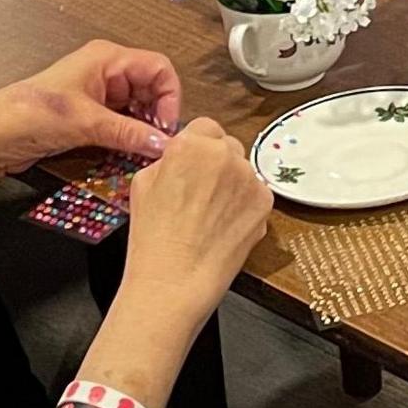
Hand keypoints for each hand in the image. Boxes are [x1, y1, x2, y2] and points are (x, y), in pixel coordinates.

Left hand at [0, 41, 181, 208]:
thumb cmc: (31, 114)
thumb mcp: (85, 123)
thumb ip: (129, 133)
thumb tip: (164, 145)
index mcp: (107, 58)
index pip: (159, 68)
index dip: (169, 97)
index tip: (167, 129)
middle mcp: (106, 73)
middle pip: (152, 90)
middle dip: (158, 117)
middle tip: (158, 146)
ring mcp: (99, 97)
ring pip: (138, 111)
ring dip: (143, 132)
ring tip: (145, 154)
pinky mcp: (90, 119)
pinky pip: (122, 126)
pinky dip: (129, 140)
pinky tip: (129, 156)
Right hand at [121, 112, 273, 317]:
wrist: (175, 280)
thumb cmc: (152, 237)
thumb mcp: (142, 183)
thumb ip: (168, 159)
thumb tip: (181, 156)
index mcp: (192, 145)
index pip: (204, 127)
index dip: (196, 146)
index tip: (191, 164)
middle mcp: (226, 155)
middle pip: (227, 146)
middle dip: (216, 162)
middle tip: (200, 191)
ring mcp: (249, 179)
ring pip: (243, 170)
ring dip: (232, 183)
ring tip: (210, 214)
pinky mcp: (265, 202)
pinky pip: (255, 193)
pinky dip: (244, 205)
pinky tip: (224, 225)